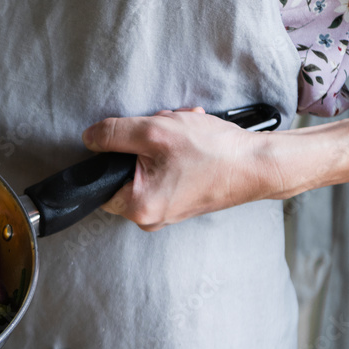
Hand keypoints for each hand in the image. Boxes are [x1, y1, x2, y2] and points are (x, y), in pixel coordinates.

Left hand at [81, 108, 275, 230]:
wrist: (259, 165)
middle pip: (124, 171)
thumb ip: (113, 134)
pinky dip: (175, 153)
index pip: (99, 181)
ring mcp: (166, 211)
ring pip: (146, 168)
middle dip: (142, 143)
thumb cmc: (213, 152)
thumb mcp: (154, 131)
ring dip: (163, 143)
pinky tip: (193, 141)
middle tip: (166, 131)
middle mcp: (149, 217)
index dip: (111, 152)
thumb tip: (89, 138)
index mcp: (136, 207)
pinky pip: (165, 173)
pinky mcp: (180, 202)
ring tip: (185, 133)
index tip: (133, 139)